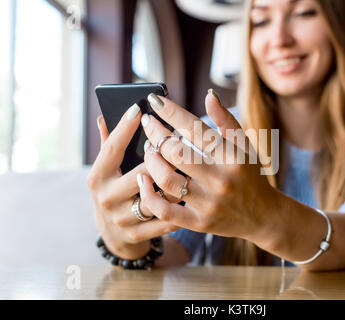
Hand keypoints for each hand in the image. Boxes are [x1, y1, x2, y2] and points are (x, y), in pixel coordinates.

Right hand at [86, 105, 181, 259]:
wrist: (115, 236)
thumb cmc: (116, 191)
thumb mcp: (107, 170)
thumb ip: (108, 144)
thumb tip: (104, 115)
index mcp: (98, 176)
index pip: (112, 148)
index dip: (125, 128)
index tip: (140, 109)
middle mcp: (106, 197)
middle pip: (141, 172)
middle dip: (162, 158)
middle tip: (180, 142)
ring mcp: (120, 218)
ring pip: (156, 197)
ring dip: (176, 184)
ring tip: (191, 170)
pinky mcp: (136, 234)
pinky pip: (165, 219)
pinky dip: (180, 208)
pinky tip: (192, 196)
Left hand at [138, 91, 275, 243]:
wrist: (263, 217)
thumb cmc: (252, 176)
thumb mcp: (246, 147)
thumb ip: (227, 121)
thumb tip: (209, 96)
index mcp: (234, 158)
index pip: (197, 129)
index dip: (172, 113)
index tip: (154, 100)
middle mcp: (221, 181)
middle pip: (176, 153)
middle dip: (156, 134)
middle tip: (149, 124)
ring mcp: (209, 204)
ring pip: (167, 179)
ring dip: (151, 161)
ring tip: (149, 149)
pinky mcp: (199, 222)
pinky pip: (165, 210)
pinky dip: (149, 195)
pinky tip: (143, 179)